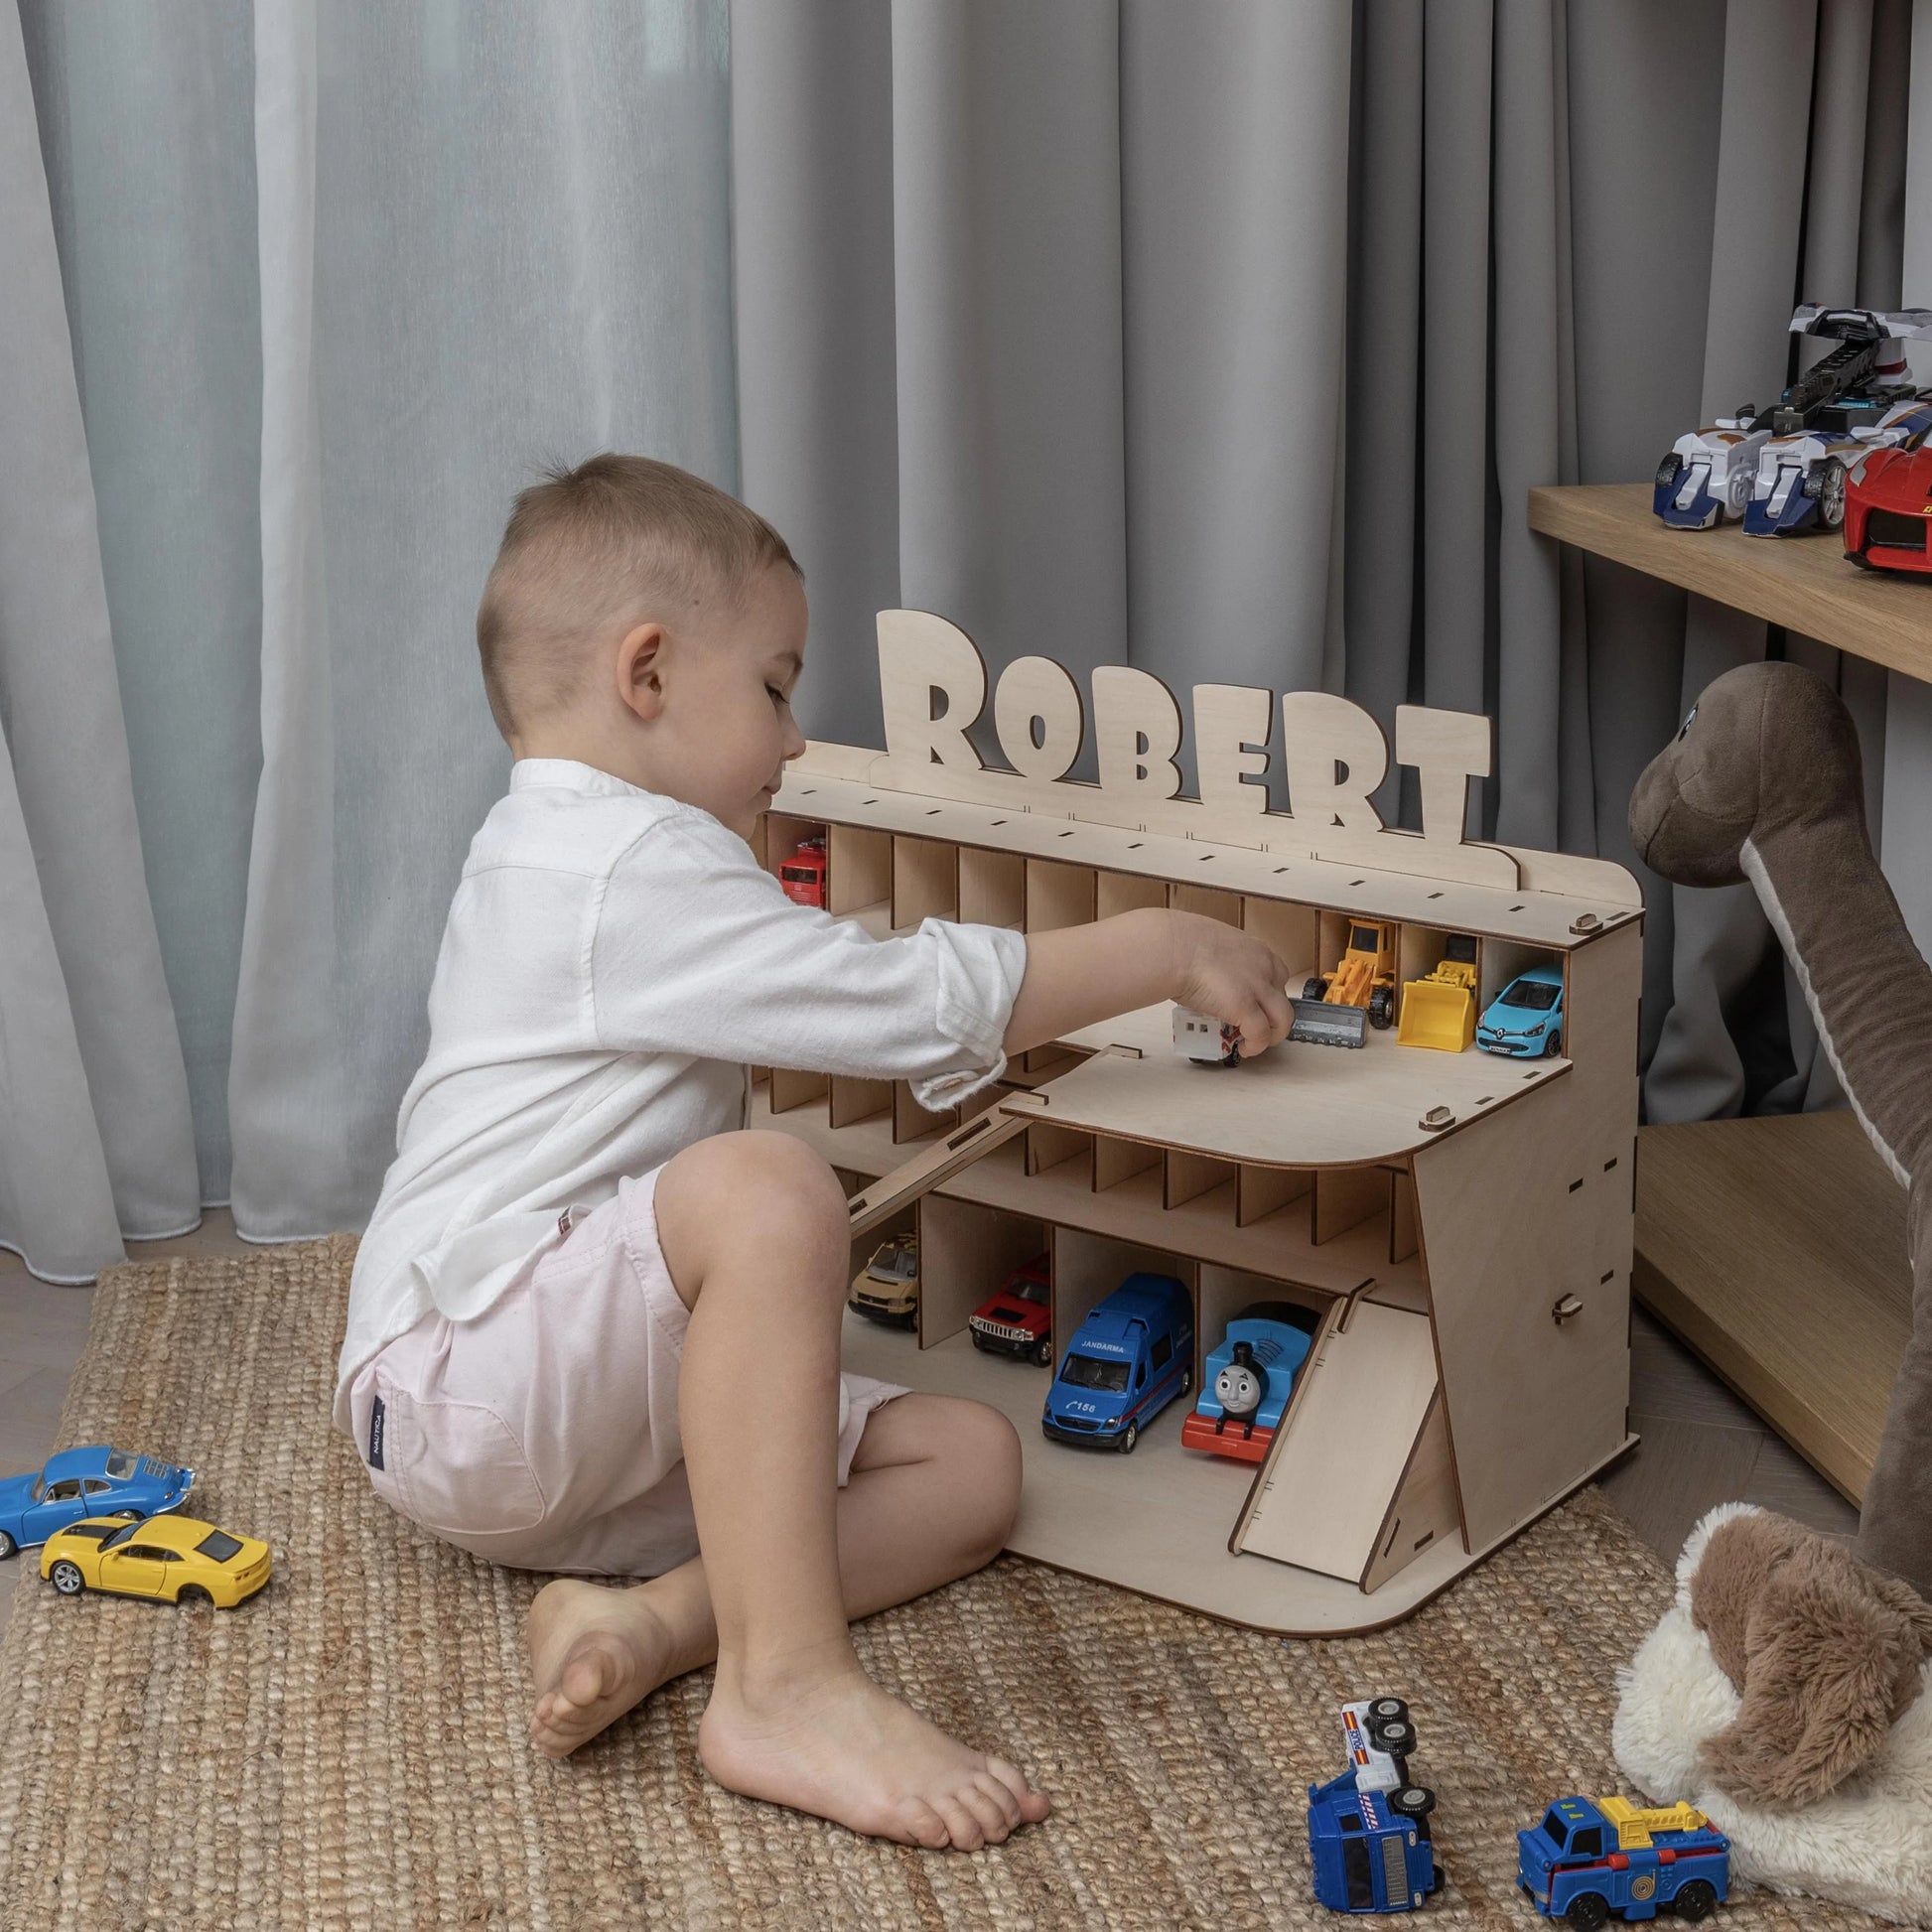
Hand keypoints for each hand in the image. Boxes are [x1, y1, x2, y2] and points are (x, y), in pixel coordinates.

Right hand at [1166, 912, 1292, 1055]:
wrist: (1173, 948)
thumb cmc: (1180, 943)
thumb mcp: (1214, 945)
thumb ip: (1221, 961)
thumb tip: (1209, 976)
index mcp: (1256, 950)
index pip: (1278, 976)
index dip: (1268, 995)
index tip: (1256, 1005)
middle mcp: (1265, 968)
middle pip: (1283, 999)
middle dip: (1272, 1017)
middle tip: (1255, 1026)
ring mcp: (1258, 988)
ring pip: (1283, 1020)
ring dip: (1272, 1035)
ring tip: (1254, 1043)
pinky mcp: (1246, 1008)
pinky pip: (1261, 1035)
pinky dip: (1255, 1046)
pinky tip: (1243, 1049)